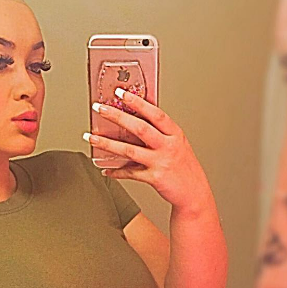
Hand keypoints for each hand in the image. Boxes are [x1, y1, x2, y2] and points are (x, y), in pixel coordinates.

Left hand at [86, 89, 212, 209]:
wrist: (194, 194)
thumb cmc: (184, 168)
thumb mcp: (178, 144)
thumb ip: (160, 133)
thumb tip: (135, 120)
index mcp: (175, 134)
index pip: (155, 113)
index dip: (137, 102)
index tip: (121, 93)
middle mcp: (168, 146)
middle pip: (139, 128)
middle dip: (117, 116)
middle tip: (100, 109)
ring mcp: (161, 162)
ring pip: (129, 150)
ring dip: (107, 143)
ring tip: (92, 138)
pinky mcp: (155, 179)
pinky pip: (130, 173)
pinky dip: (116, 171)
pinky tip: (106, 169)